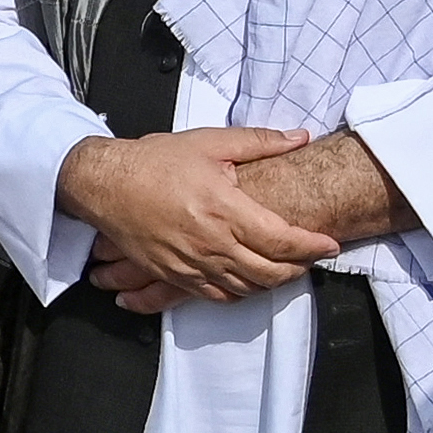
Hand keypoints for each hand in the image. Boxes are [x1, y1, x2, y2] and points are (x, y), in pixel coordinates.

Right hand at [63, 125, 334, 304]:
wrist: (104, 183)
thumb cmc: (152, 162)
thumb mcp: (208, 142)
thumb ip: (259, 141)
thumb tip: (299, 137)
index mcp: (224, 209)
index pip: (283, 240)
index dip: (313, 246)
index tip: (328, 244)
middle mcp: (210, 242)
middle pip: (270, 272)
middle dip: (298, 269)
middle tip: (310, 258)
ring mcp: (190, 262)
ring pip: (245, 288)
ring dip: (271, 283)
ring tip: (283, 269)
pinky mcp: (172, 273)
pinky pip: (214, 295)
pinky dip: (238, 293)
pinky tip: (246, 282)